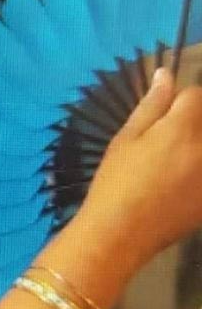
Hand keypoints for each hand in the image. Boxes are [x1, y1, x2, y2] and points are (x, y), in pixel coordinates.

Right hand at [81, 67, 201, 270]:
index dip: (179, 101)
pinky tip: (178, 185)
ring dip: (193, 147)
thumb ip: (151, 105)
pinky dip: (195, 173)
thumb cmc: (115, 183)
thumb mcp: (126, 139)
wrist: (120, 234)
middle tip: (168, 143)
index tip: (162, 117)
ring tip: (172, 164)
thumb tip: (166, 73)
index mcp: (184, 127)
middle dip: (191, 124)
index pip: (195, 95)